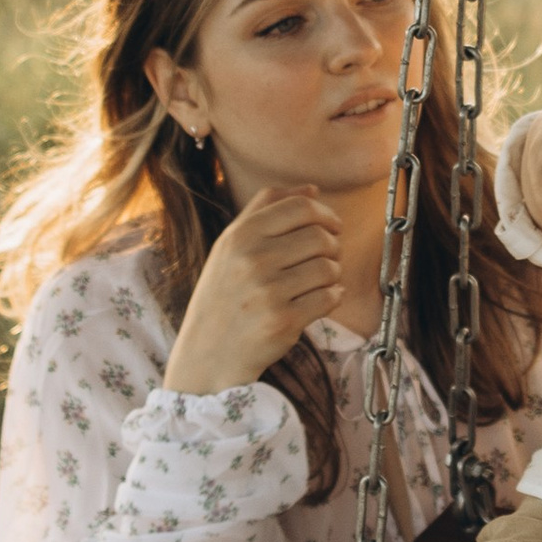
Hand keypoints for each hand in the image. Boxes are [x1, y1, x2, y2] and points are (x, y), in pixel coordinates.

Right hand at [164, 188, 344, 394]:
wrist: (207, 352)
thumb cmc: (225, 294)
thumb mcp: (231, 245)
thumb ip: (266, 209)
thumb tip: (312, 189)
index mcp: (240, 235)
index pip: (301, 207)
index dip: (326, 214)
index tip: (331, 227)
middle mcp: (252, 260)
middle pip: (321, 237)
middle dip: (333, 246)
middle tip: (328, 258)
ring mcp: (268, 292)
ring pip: (329, 268)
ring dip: (333, 275)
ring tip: (319, 282)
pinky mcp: (283, 321)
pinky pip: (330, 297)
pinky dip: (333, 297)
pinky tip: (321, 300)